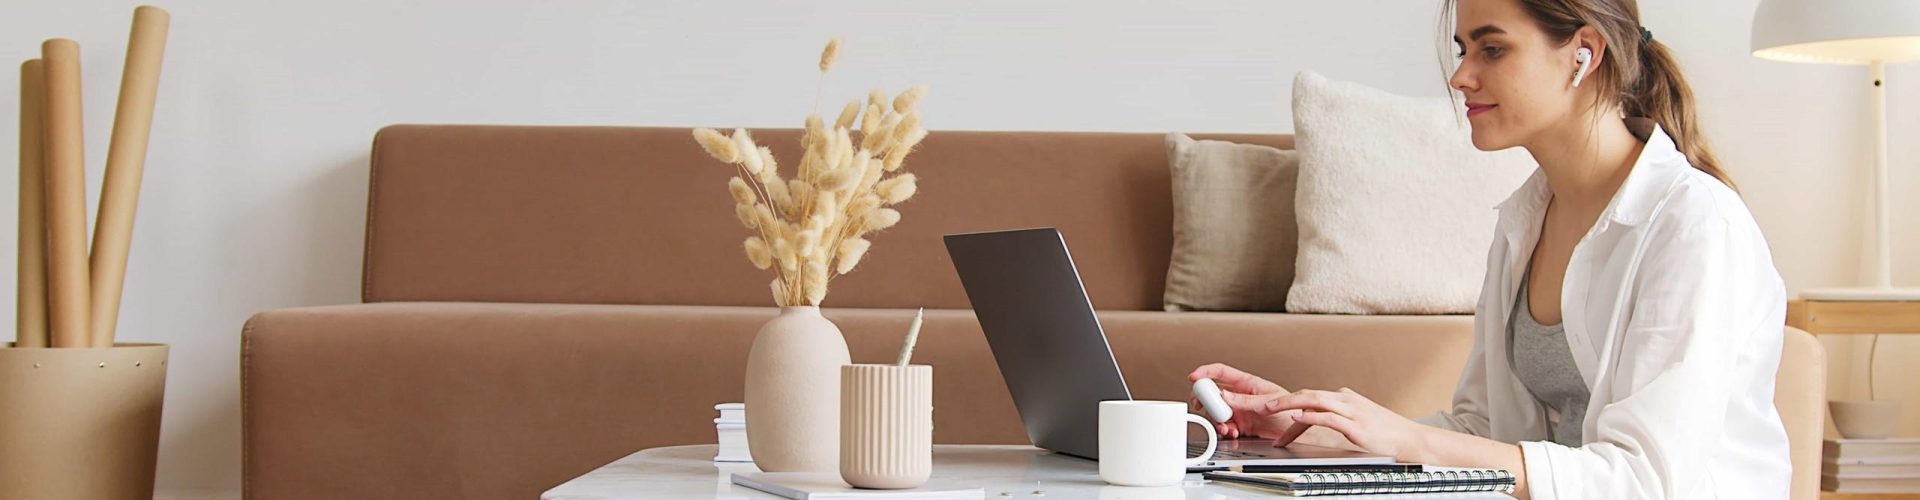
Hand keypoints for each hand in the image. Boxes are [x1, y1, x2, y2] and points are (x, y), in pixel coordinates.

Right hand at [1184, 364, 1356, 450]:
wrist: (1303, 433)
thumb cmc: (1294, 411)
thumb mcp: (1268, 403)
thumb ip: (1243, 400)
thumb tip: (1222, 395)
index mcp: (1247, 383)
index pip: (1221, 372)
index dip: (1205, 372)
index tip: (1193, 377)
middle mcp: (1241, 396)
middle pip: (1212, 393)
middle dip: (1204, 399)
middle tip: (1202, 405)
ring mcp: (1240, 411)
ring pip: (1216, 412)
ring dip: (1215, 419)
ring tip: (1224, 425)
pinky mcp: (1241, 426)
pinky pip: (1224, 426)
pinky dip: (1224, 430)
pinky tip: (1231, 432)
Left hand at [1259, 388, 1432, 462]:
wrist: (1412, 440)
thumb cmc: (1386, 433)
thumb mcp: (1357, 420)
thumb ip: (1335, 416)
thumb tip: (1311, 417)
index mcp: (1344, 398)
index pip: (1310, 398)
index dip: (1288, 405)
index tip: (1272, 414)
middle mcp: (1345, 400)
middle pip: (1307, 394)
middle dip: (1282, 399)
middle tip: (1261, 405)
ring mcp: (1351, 411)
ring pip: (1314, 400)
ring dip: (1289, 404)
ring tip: (1271, 409)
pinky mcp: (1356, 425)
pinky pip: (1328, 417)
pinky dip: (1311, 415)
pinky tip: (1298, 417)